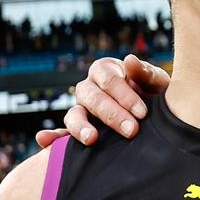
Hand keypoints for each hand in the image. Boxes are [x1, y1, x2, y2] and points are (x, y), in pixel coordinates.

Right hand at [35, 54, 169, 148]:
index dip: (125, 96)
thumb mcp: (156, 82)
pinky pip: (61, 133)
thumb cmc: (155, 94)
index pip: (110, 80)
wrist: (154, 115)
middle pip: (93, 98)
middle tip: (132, 131)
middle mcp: (89, 87)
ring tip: (92, 139)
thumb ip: (145, 72)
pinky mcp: (76, 128)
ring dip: (80, 126)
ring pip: (74, 114)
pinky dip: (51, 137)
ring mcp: (80, 108)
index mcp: (105, 70)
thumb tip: (129, 59)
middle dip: (112, 115)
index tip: (142, 112)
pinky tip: (43, 140)